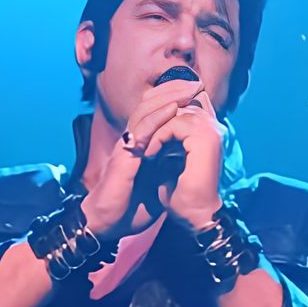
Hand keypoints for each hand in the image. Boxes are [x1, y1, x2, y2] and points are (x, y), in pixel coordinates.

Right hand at [80, 79, 208, 243]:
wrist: (108, 225)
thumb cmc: (130, 207)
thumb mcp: (159, 184)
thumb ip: (171, 167)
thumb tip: (191, 160)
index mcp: (141, 143)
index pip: (157, 112)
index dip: (175, 98)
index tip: (199, 94)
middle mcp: (132, 139)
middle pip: (151, 103)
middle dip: (175, 89)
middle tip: (198, 82)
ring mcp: (126, 145)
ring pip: (145, 110)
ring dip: (169, 96)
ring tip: (190, 87)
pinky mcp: (123, 156)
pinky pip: (141, 129)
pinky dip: (157, 117)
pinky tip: (173, 108)